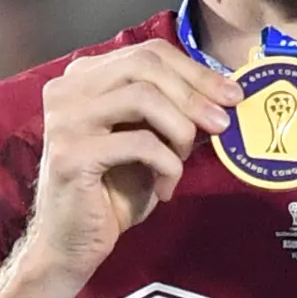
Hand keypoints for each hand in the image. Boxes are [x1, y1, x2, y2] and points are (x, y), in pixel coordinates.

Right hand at [24, 41, 232, 285]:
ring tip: (185, 160)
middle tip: (222, 123)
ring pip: (144, 97)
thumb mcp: (148, 142)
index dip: (195, 70)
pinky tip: (166, 189)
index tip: (231, 95)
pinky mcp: (72, 153)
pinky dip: (167, 165)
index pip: (148, 52)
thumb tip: (223, 94)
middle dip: (194, 93)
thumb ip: (172, 112)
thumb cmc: (111, 193)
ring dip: (180, 129)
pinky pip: (140, 143)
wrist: (73, 244)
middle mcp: (68, 89)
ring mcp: (65, 118)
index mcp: (84, 77)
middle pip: (145, 65)